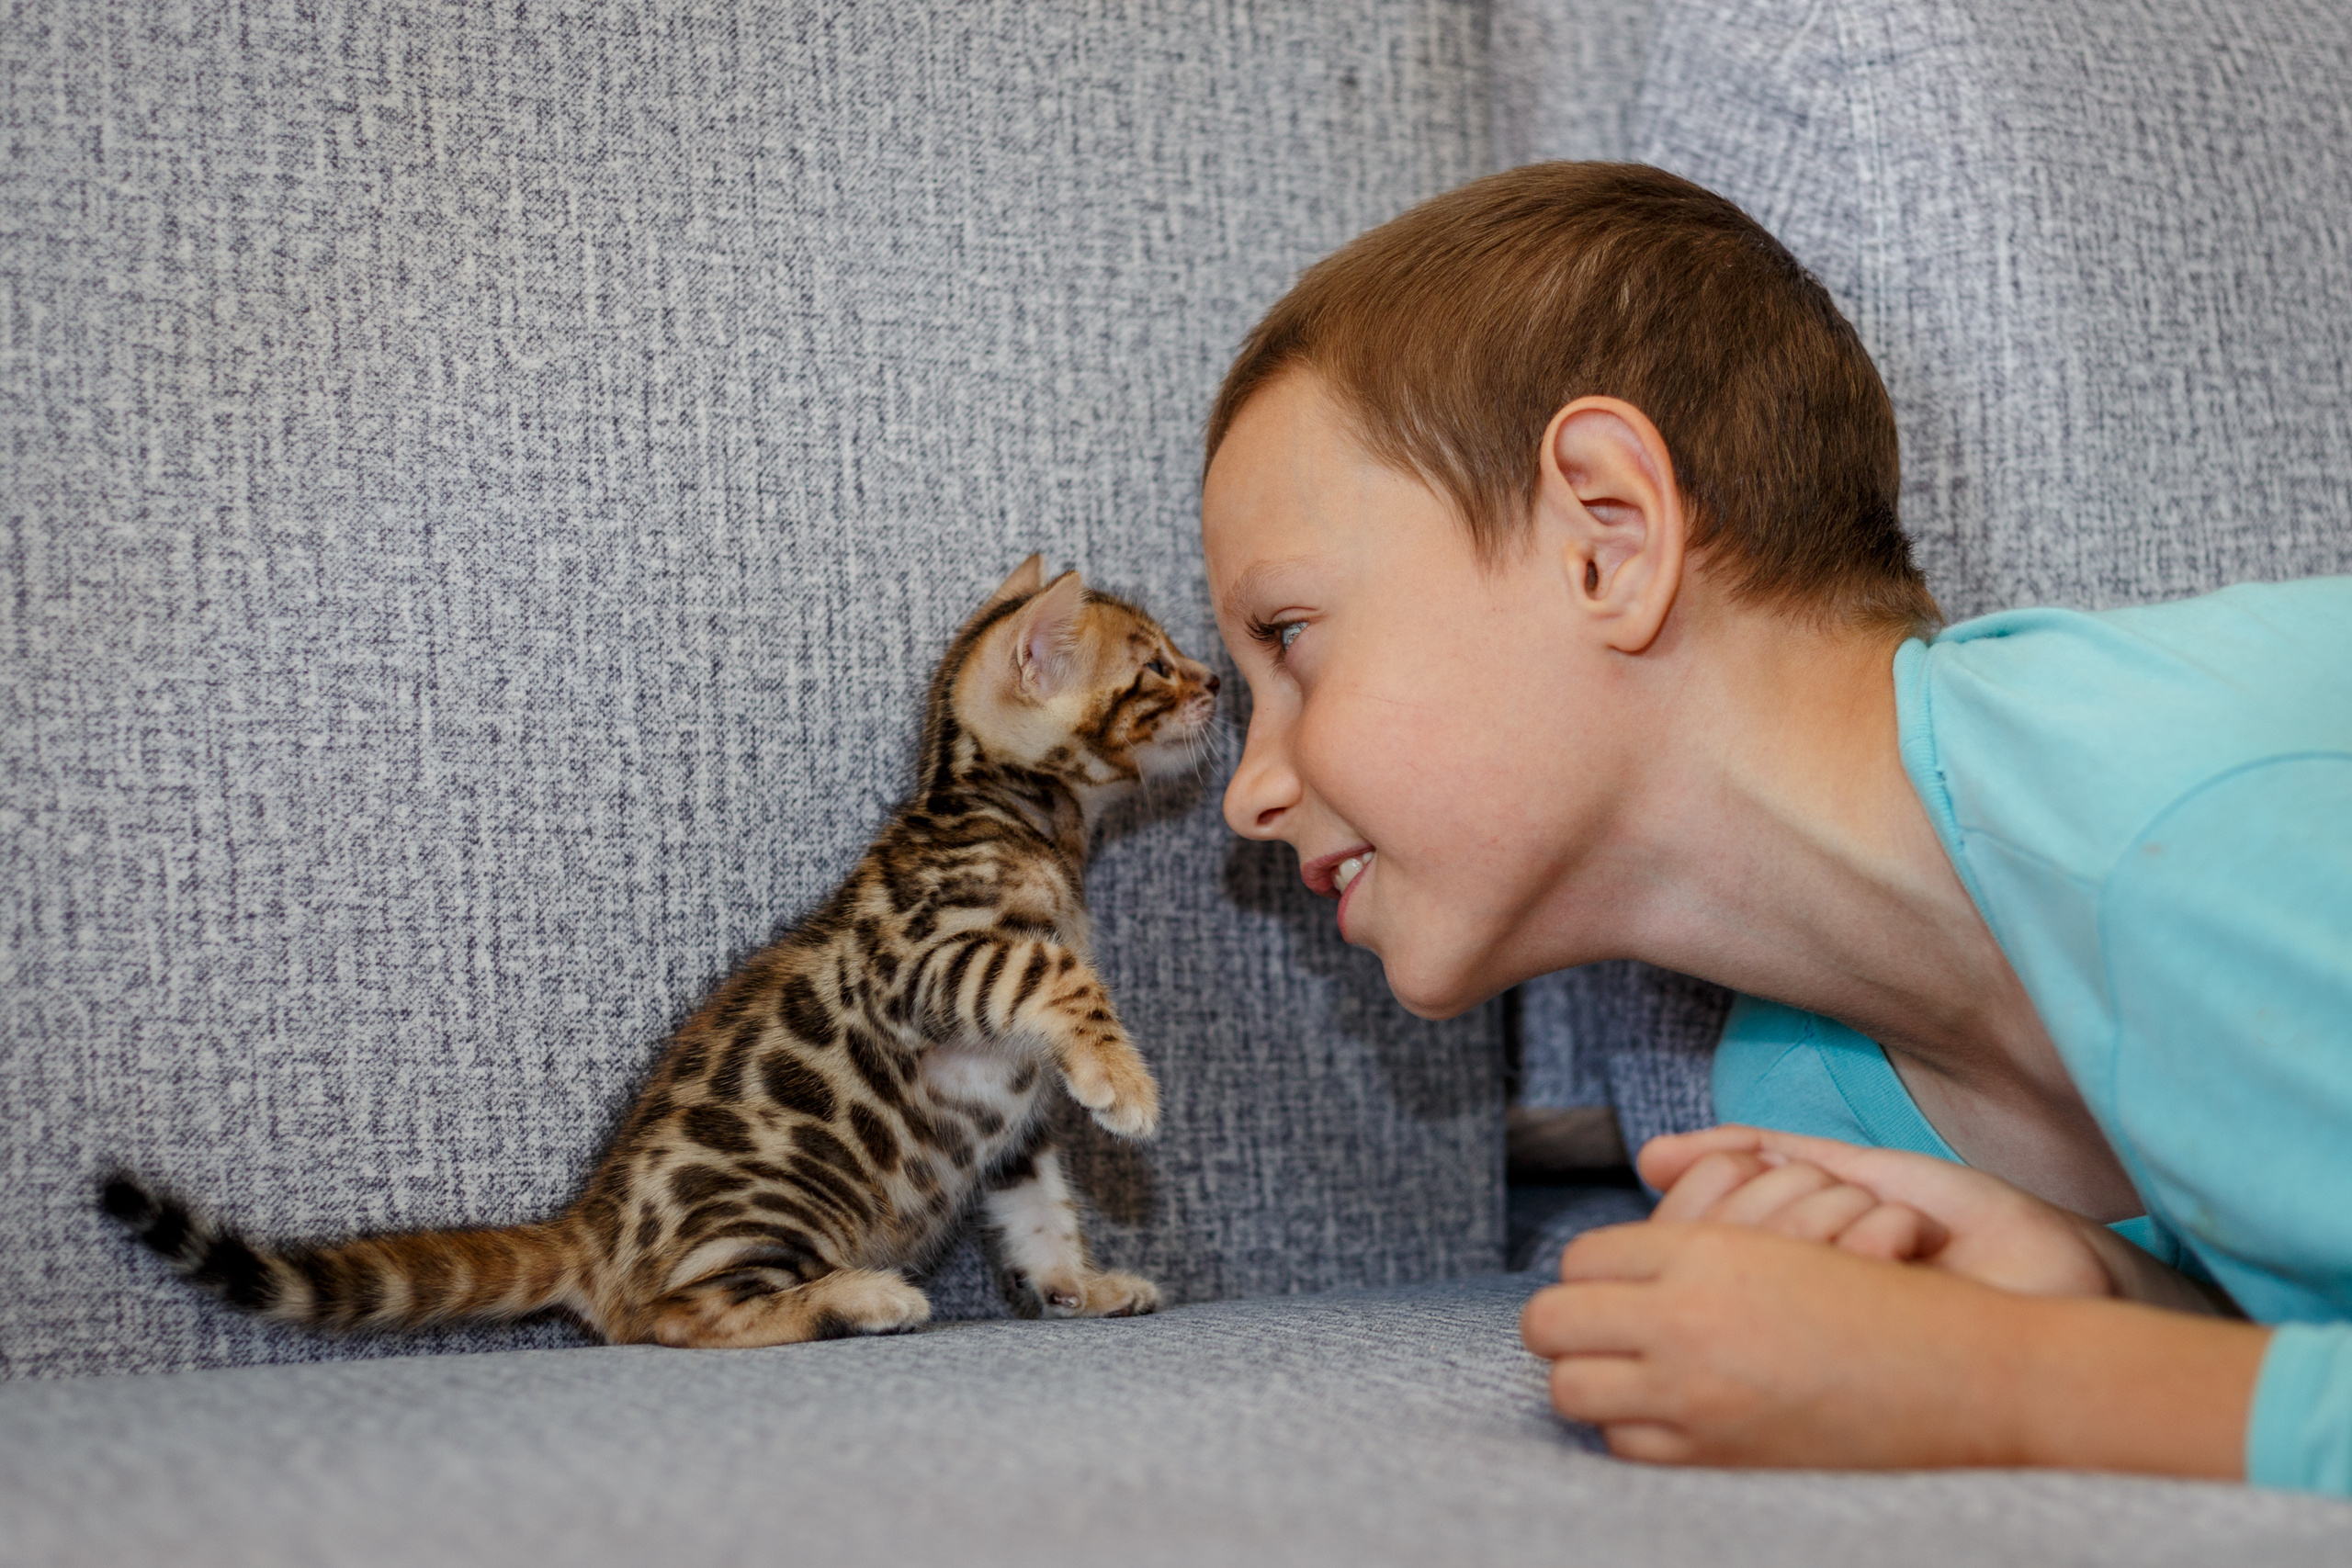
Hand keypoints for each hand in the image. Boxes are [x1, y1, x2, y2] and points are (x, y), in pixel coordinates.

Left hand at [1522, 1222, 2028, 1466]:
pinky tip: (1666, 1417)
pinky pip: (1622, 1445)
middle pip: (1549, 1321)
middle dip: (1563, 1323)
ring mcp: (1694, 1399)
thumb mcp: (1790, 1234)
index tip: (1608, 1286)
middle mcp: (1686, 1323)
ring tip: (1620, 1373)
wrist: (1968, 1382)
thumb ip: (1706, 1218)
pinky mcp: (1714, 1461)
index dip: (1592, 1272)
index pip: (1583, 1258)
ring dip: (1586, 1378)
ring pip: (1569, 1389)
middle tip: (1592, 1330)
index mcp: (1705, 1257)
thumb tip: (1640, 1181)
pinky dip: (1633, 1431)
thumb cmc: (1887, 1295)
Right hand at [1638, 1125, 2118, 1300]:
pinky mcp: (1847, 1355)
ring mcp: (1804, 1341)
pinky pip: (1819, 1268)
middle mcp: (1769, 1318)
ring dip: (1843, 1214)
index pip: (1676, 1223)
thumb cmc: (1951, 1229)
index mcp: (1757, 1279)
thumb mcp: (1842, 1174)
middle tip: (1860, 1211)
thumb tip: (1648, 1157)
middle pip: (1711, 1233)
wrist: (2044, 1270)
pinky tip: (1916, 1251)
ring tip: (1900, 1238)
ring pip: (1763, 1247)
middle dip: (1793, 1194)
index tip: (1799, 1175)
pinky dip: (1876, 1232)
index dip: (1723, 1179)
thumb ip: (1748, 1156)